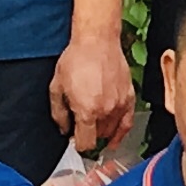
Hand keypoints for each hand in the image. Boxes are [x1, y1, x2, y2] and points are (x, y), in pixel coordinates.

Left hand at [52, 32, 136, 156]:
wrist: (97, 41)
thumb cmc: (76, 59)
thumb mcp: (56, 87)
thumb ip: (59, 114)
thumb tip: (64, 130)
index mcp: (87, 111)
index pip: (86, 143)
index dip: (78, 144)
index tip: (75, 140)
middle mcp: (105, 111)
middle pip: (98, 137)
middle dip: (89, 134)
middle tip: (81, 124)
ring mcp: (120, 105)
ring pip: (111, 131)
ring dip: (102, 131)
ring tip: (94, 122)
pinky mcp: (129, 98)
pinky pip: (127, 123)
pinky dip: (121, 133)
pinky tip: (115, 140)